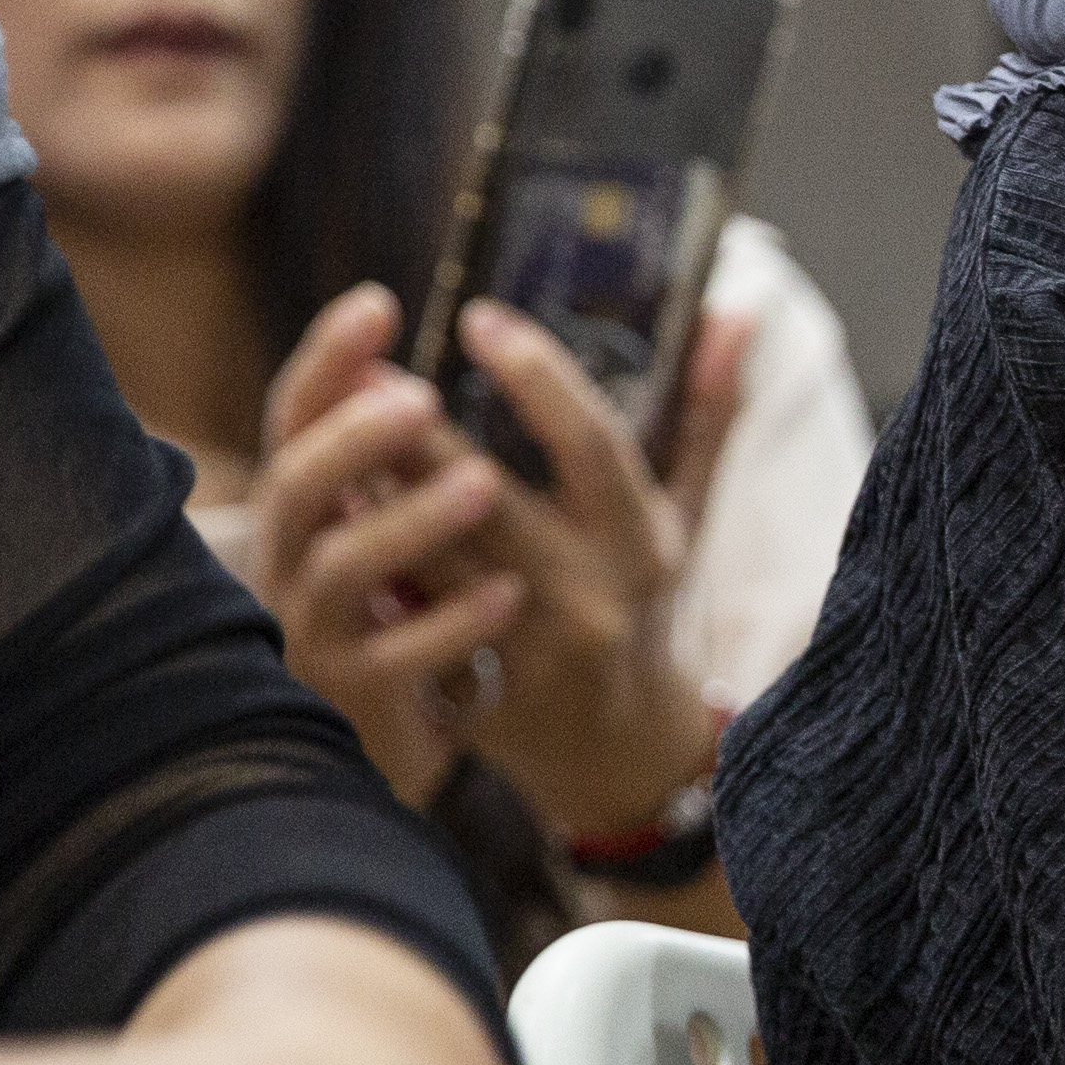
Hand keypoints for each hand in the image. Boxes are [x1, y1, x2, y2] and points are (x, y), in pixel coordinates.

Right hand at [245, 287, 516, 806]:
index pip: (297, 416)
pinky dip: (451, 622)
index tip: (379, 302)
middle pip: (295, 486)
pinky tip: (508, 592)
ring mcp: (315, 633)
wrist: (401, 742)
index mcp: (315, 503)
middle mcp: (296, 561)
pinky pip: (395, 658)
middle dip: (352, 440)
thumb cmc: (416, 607)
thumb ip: (439, 445)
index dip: (329, 360)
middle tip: (419, 398)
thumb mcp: (423, 520)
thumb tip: (535, 351)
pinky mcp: (353, 701)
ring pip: (343, 567)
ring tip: (481, 483)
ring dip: (410, 521)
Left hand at [246, 289, 749, 832]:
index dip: (539, 377)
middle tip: (369, 369)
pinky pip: (411, 619)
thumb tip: (732, 312)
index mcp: (644, 541)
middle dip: (422, 435)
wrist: (622, 752)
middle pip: (491, 502)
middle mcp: (593, 595)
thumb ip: (707, 416)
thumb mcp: (686, 517)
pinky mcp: (476, 695)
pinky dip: (374, 563)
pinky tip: (334, 515)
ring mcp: (530, 652)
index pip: (594, 445)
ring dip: (378, 495)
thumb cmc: (647, 608)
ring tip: (332, 429)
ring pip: (434, 561)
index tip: (480, 317)